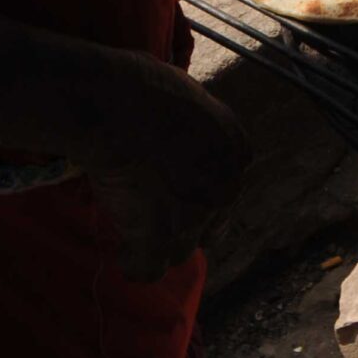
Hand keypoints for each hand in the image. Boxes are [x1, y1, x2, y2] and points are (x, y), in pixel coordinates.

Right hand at [79, 59, 250, 282]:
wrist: (122, 109)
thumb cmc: (146, 88)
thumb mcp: (188, 99)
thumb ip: (193, 128)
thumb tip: (174, 136)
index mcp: (236, 149)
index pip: (225, 185)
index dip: (196, 187)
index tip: (173, 184)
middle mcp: (226, 187)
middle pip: (210, 222)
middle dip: (186, 220)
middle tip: (155, 211)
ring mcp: (195, 217)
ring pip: (182, 250)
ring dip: (160, 244)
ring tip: (133, 232)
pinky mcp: (160, 239)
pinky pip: (147, 269)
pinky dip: (133, 261)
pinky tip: (120, 250)